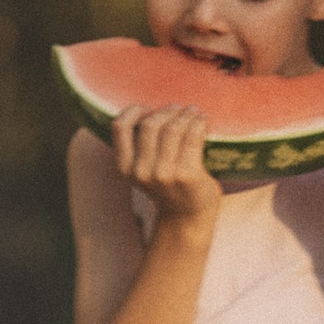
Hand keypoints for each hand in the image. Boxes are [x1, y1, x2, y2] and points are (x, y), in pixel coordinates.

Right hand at [111, 101, 220, 229]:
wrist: (187, 215)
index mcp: (125, 167)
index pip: (120, 128)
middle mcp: (141, 171)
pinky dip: (199, 123)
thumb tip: (154, 109)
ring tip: (194, 112)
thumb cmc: (167, 185)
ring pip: (172, 129)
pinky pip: (192, 137)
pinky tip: (203, 121)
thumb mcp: (144, 170)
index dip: (134, 111)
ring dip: (186, 115)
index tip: (148, 108)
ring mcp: (164, 174)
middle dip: (166, 111)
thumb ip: (140, 147)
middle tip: (179, 108)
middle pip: (150, 125)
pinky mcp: (186, 174)